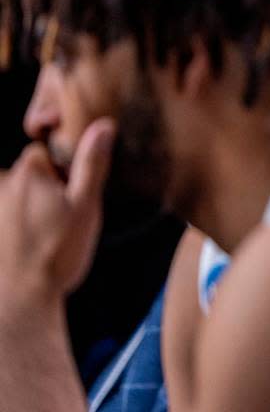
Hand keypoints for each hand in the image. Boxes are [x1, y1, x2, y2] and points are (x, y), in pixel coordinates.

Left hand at [0, 118, 114, 307]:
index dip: (57, 174)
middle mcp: (2, 187)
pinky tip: (21, 249)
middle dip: (37, 192)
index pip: (40, 155)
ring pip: (9, 200)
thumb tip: (104, 125)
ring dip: (22, 212)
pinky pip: (4, 221)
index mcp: (28, 175)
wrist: (20, 300)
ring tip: (37, 240)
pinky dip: (11, 231)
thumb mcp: (86, 207)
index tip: (67, 198)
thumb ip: (92, 164)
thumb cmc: (56, 253)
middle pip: (22, 177)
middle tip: (54, 223)